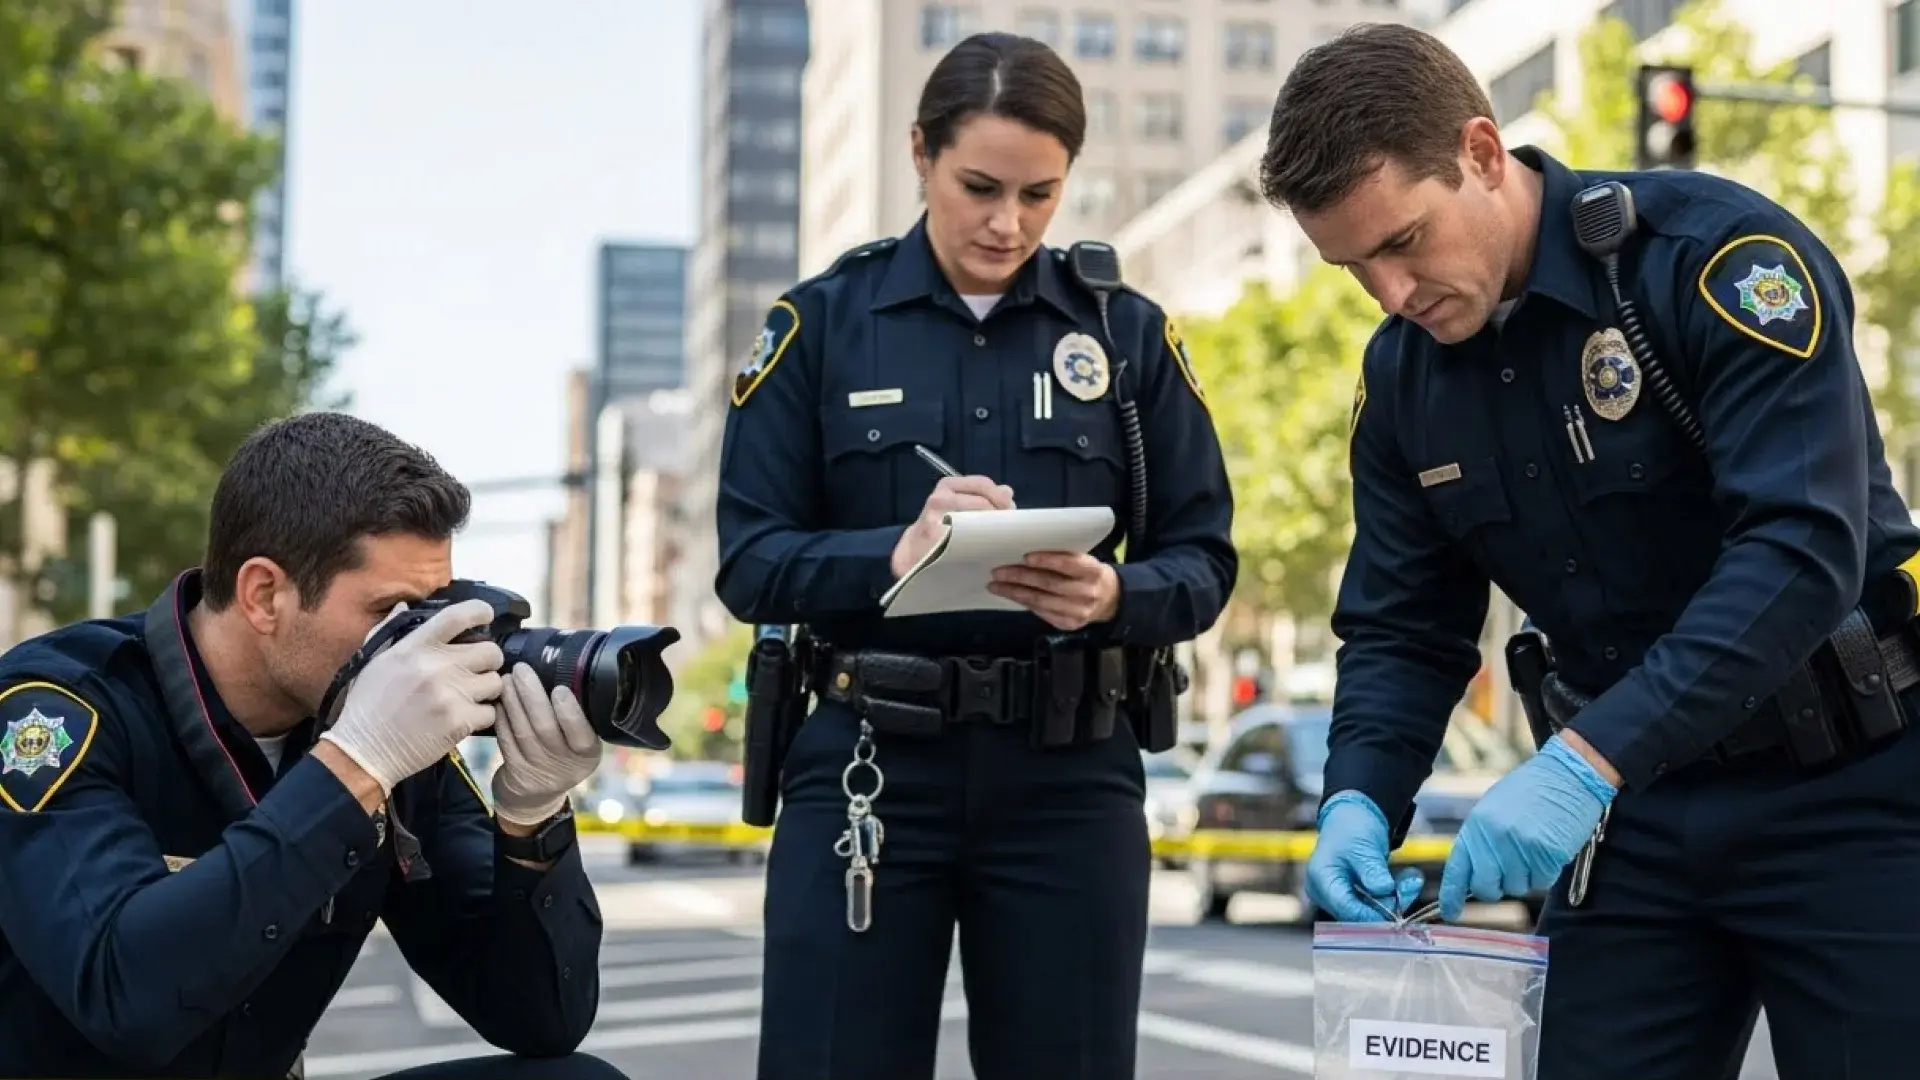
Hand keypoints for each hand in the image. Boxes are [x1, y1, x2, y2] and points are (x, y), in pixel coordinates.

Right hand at [318, 599, 504, 795]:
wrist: (364, 751)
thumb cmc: (367, 706)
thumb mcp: (373, 661)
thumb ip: (390, 631)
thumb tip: (403, 606)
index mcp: (414, 648)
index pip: (458, 616)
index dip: (480, 611)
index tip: (486, 616)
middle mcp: (435, 666)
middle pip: (490, 651)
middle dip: (488, 660)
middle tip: (476, 670)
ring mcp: (449, 694)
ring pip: (495, 681)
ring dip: (486, 689)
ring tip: (469, 696)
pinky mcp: (459, 721)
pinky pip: (490, 711)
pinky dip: (482, 716)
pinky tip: (464, 718)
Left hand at [489, 664, 602, 825]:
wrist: (536, 797)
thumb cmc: (562, 756)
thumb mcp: (578, 744)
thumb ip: (576, 718)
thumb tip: (564, 672)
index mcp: (588, 753)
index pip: (581, 733)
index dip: (570, 712)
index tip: (559, 688)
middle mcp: (566, 765)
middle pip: (546, 728)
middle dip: (532, 696)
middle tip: (521, 669)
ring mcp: (538, 770)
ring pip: (523, 731)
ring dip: (513, 702)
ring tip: (507, 678)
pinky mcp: (515, 772)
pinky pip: (506, 740)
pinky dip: (501, 718)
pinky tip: (498, 701)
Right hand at [890, 474, 1015, 576]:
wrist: (915, 549)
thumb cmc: (941, 524)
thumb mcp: (959, 502)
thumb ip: (982, 495)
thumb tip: (1007, 491)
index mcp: (947, 485)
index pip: (982, 484)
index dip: (1000, 496)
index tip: (1011, 509)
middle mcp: (940, 499)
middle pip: (982, 503)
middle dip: (1000, 515)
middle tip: (1009, 528)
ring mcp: (937, 521)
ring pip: (977, 523)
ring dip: (993, 530)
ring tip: (999, 538)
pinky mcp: (938, 542)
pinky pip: (967, 542)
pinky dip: (980, 544)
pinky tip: (987, 548)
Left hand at [987, 552, 1119, 630]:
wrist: (1109, 599)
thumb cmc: (1088, 573)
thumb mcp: (1084, 561)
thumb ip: (1063, 558)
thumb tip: (1025, 555)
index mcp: (1093, 571)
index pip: (1068, 564)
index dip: (1046, 560)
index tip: (1025, 556)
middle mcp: (1087, 592)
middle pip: (1049, 584)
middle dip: (1020, 577)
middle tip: (998, 571)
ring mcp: (1078, 611)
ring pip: (1041, 601)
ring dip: (1014, 592)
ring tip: (996, 585)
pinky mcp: (1069, 624)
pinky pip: (1041, 612)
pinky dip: (1023, 603)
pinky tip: (1010, 595)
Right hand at [1305, 791, 1424, 921]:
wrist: (1353, 816)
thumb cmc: (1351, 827)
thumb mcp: (1363, 846)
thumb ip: (1372, 870)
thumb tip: (1385, 891)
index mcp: (1322, 881)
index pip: (1347, 910)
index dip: (1373, 915)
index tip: (1398, 913)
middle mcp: (1327, 894)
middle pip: (1360, 914)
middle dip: (1390, 903)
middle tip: (1412, 885)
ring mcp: (1341, 897)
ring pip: (1372, 911)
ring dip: (1396, 897)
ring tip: (1412, 878)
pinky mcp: (1356, 897)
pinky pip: (1377, 905)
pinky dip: (1394, 894)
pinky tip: (1406, 879)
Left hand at [1437, 733, 1616, 921]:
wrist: (1568, 775)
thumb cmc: (1530, 791)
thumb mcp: (1493, 808)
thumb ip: (1481, 840)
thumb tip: (1473, 874)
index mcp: (1476, 826)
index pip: (1457, 869)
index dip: (1451, 895)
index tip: (1450, 912)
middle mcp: (1494, 839)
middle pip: (1487, 888)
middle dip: (1496, 888)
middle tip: (1510, 871)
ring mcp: (1521, 848)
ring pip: (1518, 887)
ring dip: (1526, 876)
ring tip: (1534, 848)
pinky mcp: (1547, 854)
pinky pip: (1542, 881)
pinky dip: (1546, 872)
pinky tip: (1549, 849)